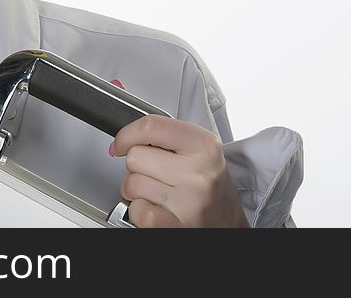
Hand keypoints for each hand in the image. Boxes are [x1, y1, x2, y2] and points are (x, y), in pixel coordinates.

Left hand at [111, 114, 249, 227]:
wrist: (228, 223)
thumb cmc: (209, 186)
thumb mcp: (200, 150)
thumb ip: (167, 136)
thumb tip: (124, 141)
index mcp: (204, 145)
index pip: (151, 126)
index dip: (127, 134)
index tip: (122, 143)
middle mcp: (198, 172)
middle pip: (135, 157)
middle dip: (138, 166)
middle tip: (156, 174)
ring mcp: (188, 201)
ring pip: (131, 184)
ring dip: (137, 189)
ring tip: (158, 192)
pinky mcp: (177, 225)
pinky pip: (136, 210)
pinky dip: (139, 210)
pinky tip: (157, 208)